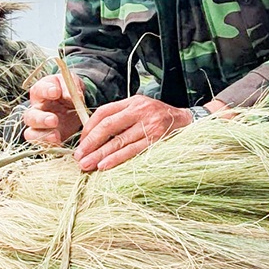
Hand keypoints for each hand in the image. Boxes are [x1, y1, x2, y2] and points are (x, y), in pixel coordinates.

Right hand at [22, 74, 82, 147]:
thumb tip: (74, 96)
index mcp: (41, 91)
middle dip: (41, 119)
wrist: (72, 104)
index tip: (56, 92)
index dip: (45, 91)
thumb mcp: (71, 83)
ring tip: (56, 136)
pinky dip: (50, 146)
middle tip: (54, 120)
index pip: (39, 90)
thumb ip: (71, 87)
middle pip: (30, 116)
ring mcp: (39, 126)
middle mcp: (36, 109)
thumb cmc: (67, 91)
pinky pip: (42, 144)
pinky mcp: (46, 137)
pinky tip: (60, 144)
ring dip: (42, 136)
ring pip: (31, 134)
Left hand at [75, 95, 194, 172]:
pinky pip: (133, 151)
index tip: (81, 142)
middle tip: (78, 156)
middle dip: (91, 143)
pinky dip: (117, 159)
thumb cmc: (159, 119)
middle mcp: (140, 110)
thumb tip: (93, 137)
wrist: (189, 123)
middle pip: (108, 126)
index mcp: (133, 102)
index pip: (104, 112)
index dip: (89, 128)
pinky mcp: (157, 140)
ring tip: (86, 165)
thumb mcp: (140, 110)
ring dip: (100, 154)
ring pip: (119, 141)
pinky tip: (104, 166)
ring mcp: (150, 125)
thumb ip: (121, 118)